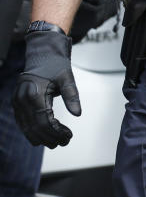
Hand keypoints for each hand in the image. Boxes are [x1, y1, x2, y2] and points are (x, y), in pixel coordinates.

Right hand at [14, 28, 81, 147]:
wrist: (41, 54)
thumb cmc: (55, 65)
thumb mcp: (67, 78)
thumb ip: (72, 96)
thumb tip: (77, 114)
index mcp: (34, 94)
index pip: (44, 121)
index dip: (56, 132)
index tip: (69, 136)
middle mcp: (22, 100)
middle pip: (34, 128)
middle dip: (50, 138)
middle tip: (65, 142)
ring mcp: (17, 103)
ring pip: (26, 128)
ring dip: (41, 138)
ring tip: (57, 141)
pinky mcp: (17, 104)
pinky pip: (23, 123)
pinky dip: (33, 131)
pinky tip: (45, 135)